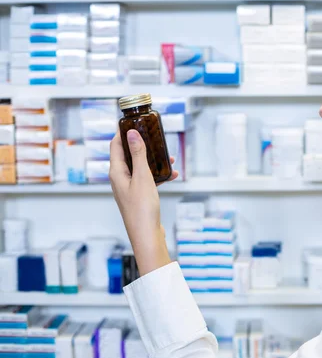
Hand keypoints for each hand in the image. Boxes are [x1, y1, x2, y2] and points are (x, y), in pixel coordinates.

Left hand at [109, 129, 177, 275]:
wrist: (146, 236)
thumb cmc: (142, 209)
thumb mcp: (142, 177)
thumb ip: (138, 155)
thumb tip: (132, 134)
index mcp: (116, 172)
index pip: (115, 145)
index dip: (123, 132)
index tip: (133, 121)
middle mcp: (120, 179)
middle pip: (128, 154)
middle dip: (141, 144)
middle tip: (153, 135)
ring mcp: (129, 188)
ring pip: (140, 167)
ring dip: (152, 160)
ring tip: (168, 156)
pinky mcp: (139, 196)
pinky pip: (147, 179)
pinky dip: (158, 175)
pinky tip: (171, 175)